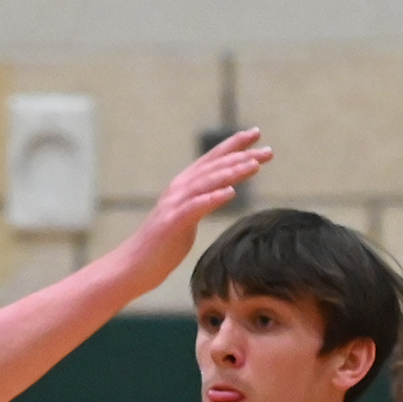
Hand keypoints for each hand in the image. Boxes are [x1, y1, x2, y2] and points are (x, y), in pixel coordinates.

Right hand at [114, 130, 270, 292]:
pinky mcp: (172, 223)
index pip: (212, 160)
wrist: (134, 266)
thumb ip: (202, 202)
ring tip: (255, 165)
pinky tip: (230, 192)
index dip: (234, 145)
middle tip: (268, 151)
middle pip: (214, 167)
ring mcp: (174, 205)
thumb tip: (222, 193)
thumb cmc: (162, 247)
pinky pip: (195, 207)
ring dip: (231, 172)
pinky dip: (212, 198)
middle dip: (242, 156)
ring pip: (206, 182)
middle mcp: (179, 190)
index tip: (256, 135)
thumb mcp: (187, 219)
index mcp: (183, 187)